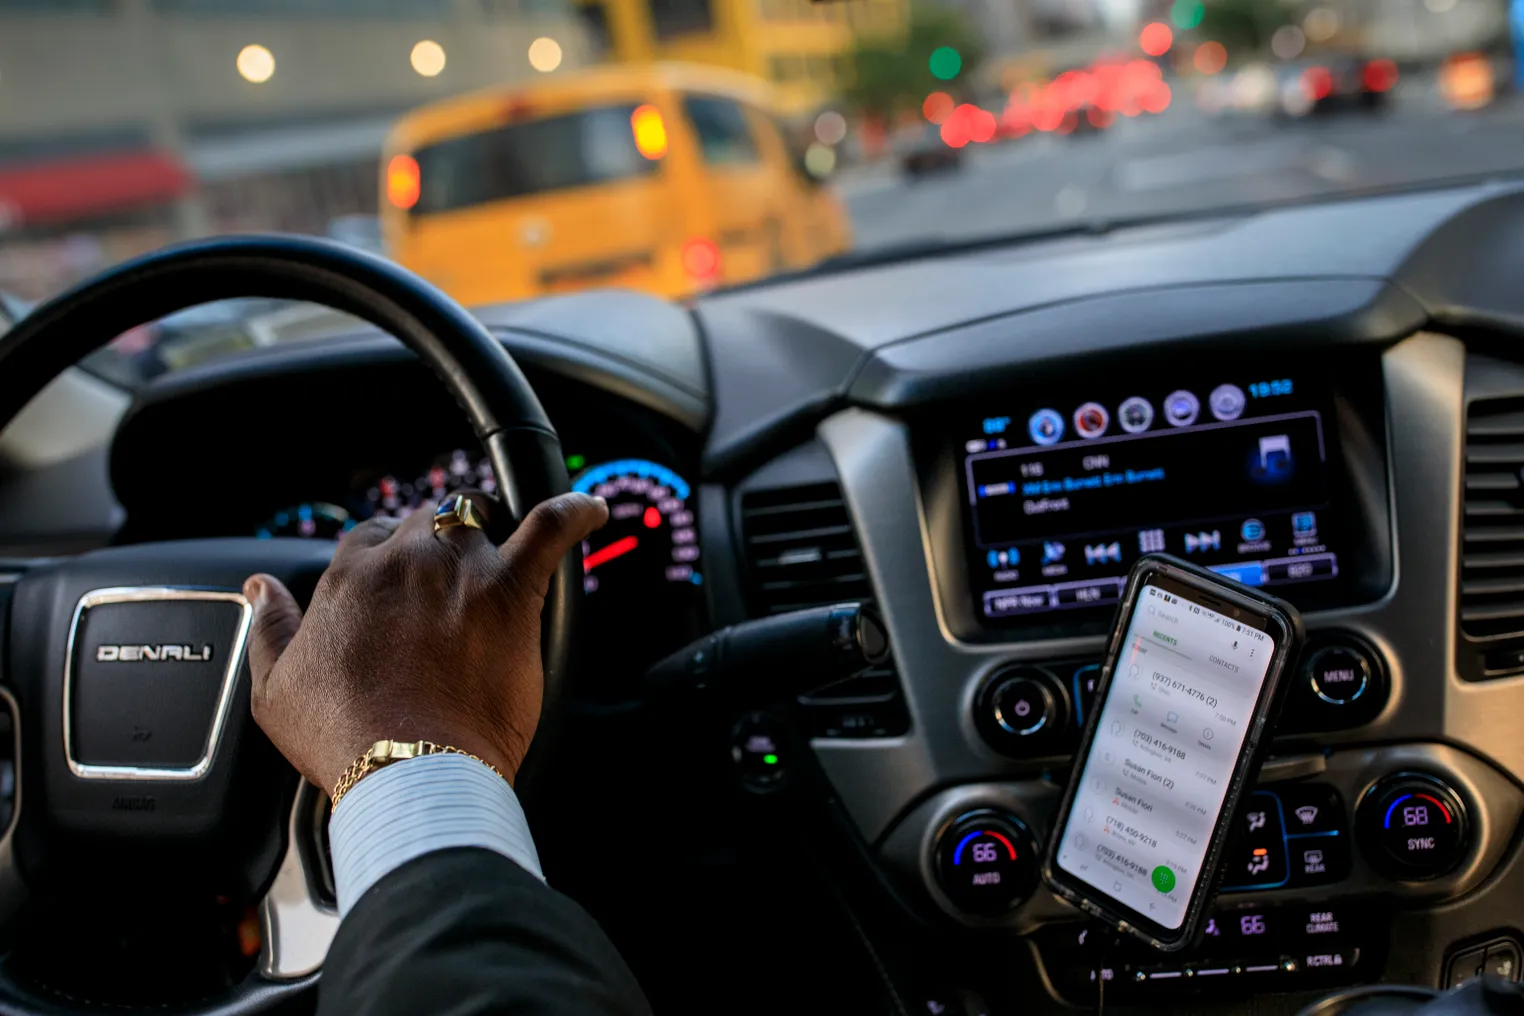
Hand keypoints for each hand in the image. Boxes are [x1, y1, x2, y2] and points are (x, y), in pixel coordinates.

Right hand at [243, 493, 607, 794]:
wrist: (408, 770)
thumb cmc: (344, 737)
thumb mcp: (276, 688)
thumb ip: (270, 627)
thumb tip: (261, 588)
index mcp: (350, 576)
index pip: (373, 537)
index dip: (390, 559)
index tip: (398, 588)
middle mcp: (405, 560)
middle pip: (427, 524)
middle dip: (436, 546)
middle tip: (447, 589)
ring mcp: (461, 570)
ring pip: (478, 522)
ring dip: (486, 537)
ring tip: (496, 563)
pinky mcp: (511, 591)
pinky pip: (550, 530)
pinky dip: (574, 512)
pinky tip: (590, 508)